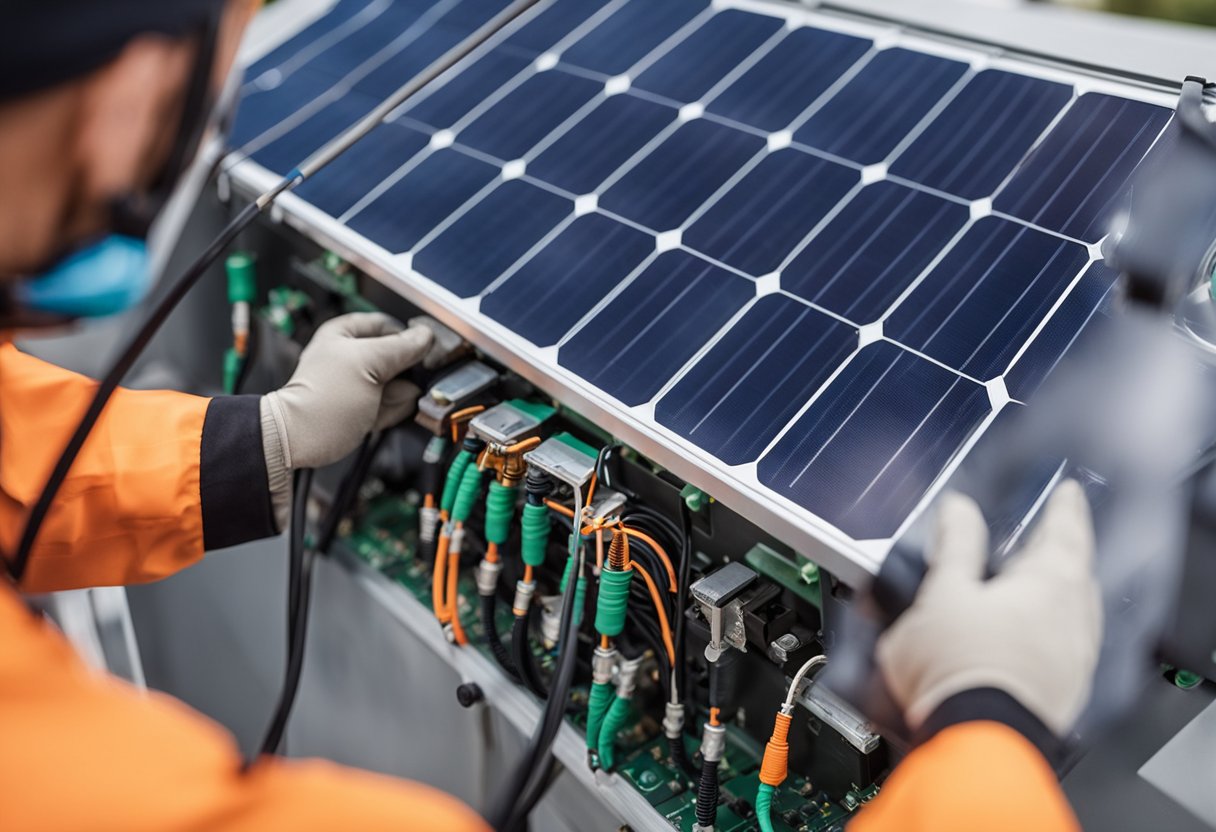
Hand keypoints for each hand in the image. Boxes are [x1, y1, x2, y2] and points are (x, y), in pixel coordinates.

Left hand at [260, 313, 432, 524]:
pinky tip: (380, 415)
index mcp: (345, 334)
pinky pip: (392, 405)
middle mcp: (352, 357)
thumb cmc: (323, 398)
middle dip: (405, 372)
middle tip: (405, 380)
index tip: (424, 348)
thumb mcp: (368, 362)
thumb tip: (425, 337)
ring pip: (398, 383)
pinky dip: (393, 411)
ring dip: (399, 395)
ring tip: (383, 403)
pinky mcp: (365, 407)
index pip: (388, 325)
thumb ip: (401, 347)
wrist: (303, 439)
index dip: (407, 336)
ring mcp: (360, 384)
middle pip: (397, 357)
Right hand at [875, 480, 1101, 736]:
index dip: (1065, 507)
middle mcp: (1073, 620)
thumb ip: (955, 546)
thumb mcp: (940, 592)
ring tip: (1017, 597)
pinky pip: (1061, 652)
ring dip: (1048, 600)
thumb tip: (958, 510)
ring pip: (1070, 615)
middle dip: (1056, 555)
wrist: (971, 740)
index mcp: (1050, 583)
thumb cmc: (959, 670)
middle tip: (1037, 543)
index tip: (1068, 494)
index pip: (1067, 530)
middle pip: (1074, 573)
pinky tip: (1015, 645)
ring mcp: (1072, 661)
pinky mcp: (1060, 695)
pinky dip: (1041, 638)